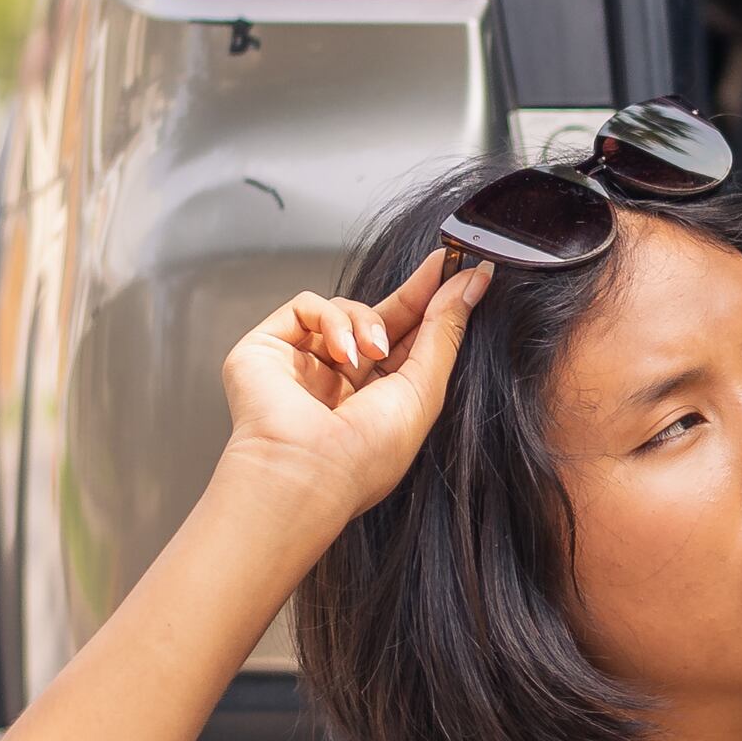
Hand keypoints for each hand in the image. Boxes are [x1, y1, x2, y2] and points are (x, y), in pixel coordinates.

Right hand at [217, 253, 478, 521]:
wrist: (304, 473)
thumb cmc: (364, 454)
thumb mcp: (423, 391)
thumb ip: (445, 333)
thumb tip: (474, 282)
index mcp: (377, 401)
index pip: (408, 341)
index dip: (434, 305)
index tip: (463, 271)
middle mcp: (338, 382)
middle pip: (379, 318)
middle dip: (413, 295)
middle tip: (441, 267)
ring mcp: (301, 364)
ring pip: (344, 310)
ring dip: (366, 323)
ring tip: (368, 356)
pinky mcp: (267, 348)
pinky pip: (306, 307)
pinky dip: (330, 320)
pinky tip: (339, 353)